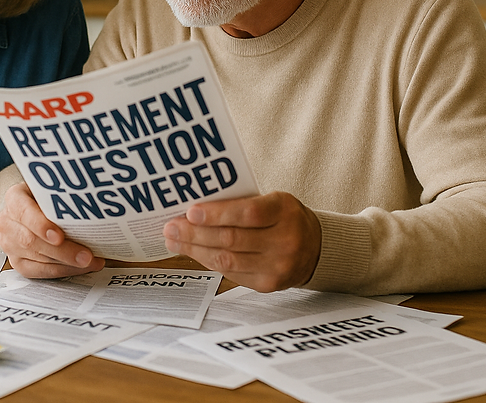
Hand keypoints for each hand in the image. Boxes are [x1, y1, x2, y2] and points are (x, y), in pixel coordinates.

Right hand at [0, 182, 104, 278]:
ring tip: (91, 261)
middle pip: (32, 241)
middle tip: (86, 255)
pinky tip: (79, 267)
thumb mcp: (49, 190)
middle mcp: (7, 222)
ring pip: (37, 258)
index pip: (23, 212)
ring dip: (67, 263)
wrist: (30, 209)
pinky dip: (62, 270)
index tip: (59, 236)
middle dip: (63, 251)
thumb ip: (62, 196)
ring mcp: (9, 244)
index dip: (40, 225)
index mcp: (14, 199)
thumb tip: (95, 204)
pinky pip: (39, 271)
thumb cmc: (43, 198)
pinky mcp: (17, 262)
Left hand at [163, 191, 321, 291]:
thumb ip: (241, 203)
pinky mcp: (268, 284)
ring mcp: (277, 266)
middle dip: (195, 233)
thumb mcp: (272, 201)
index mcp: (284, 212)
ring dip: (195, 249)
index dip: (217, 214)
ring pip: (227, 260)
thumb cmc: (284, 217)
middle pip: (231, 239)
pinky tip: (193, 252)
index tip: (190, 212)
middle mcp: (284, 241)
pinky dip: (208, 261)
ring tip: (174, 240)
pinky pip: (230, 273)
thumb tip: (195, 209)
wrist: (315, 248)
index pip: (247, 214)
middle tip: (171, 227)